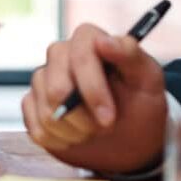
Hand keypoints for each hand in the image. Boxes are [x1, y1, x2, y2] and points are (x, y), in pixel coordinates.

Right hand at [21, 24, 168, 174]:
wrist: (130, 136)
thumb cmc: (140, 104)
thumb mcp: (149, 80)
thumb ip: (131, 55)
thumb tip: (103, 41)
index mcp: (87, 40)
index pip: (79, 55)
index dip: (92, 88)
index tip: (109, 118)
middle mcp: (60, 54)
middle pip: (56, 88)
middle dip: (83, 117)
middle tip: (105, 126)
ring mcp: (42, 79)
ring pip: (46, 111)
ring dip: (74, 131)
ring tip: (92, 130)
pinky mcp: (32, 104)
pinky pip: (35, 127)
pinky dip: (59, 140)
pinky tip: (74, 137)